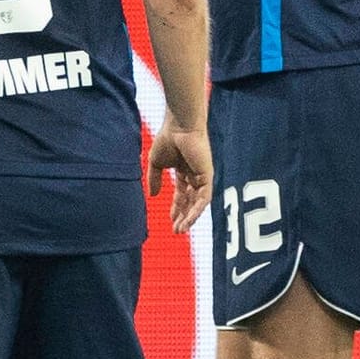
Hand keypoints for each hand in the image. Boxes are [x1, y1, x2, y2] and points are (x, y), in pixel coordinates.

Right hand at [148, 115, 211, 233]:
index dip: (176, 208)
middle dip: (184, 217)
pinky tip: (188, 220)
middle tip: (177, 231)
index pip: (182, 195)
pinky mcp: (207, 177)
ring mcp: (203, 177)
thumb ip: (154, 179)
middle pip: (191, 202)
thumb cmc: (167, 139)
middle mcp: (196, 176)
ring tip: (181, 229)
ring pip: (198, 203)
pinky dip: (196, 210)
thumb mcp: (155, 163)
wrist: (178, 127)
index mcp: (184, 172)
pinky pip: (203, 198)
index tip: (170, 221)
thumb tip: (152, 196)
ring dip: (190, 217)